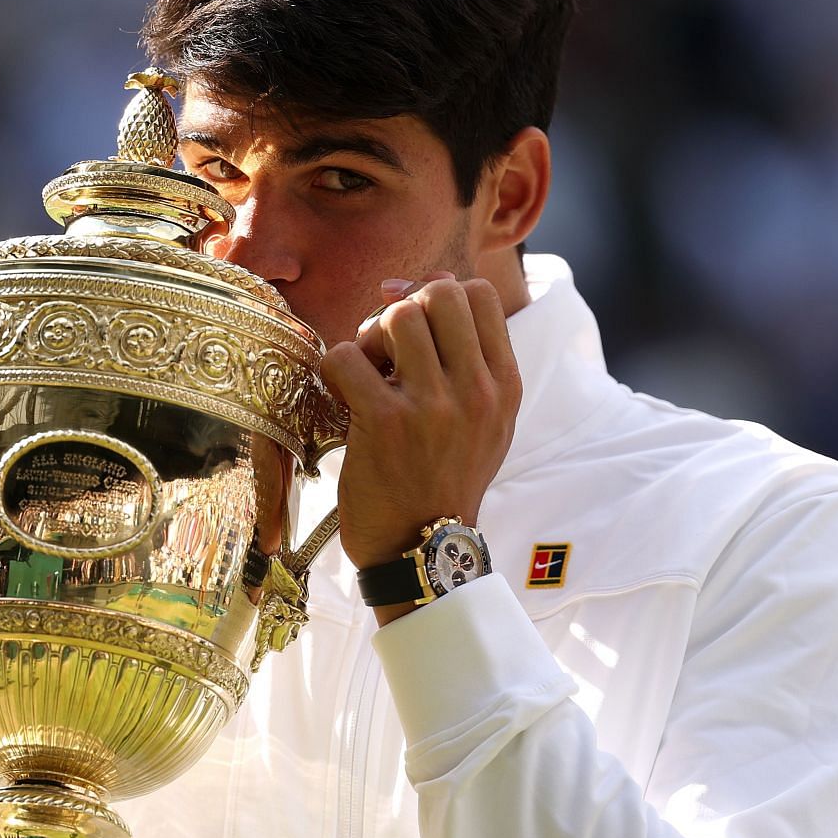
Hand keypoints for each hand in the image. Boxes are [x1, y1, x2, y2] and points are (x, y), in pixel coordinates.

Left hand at [318, 273, 521, 576]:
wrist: (423, 551)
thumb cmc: (443, 480)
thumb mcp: (483, 423)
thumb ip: (467, 359)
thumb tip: (422, 286)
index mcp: (503, 386)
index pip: (479, 295)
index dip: (437, 294)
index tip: (415, 324)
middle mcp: (476, 391)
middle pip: (438, 294)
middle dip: (403, 310)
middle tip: (388, 350)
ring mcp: (432, 407)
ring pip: (395, 317)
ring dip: (369, 338)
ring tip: (367, 375)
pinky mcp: (384, 423)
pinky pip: (347, 356)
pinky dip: (335, 369)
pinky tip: (342, 396)